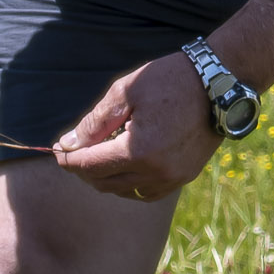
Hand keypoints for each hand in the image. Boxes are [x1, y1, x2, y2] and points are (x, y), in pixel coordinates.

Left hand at [50, 55, 219, 203]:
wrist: (218, 83)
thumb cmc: (169, 80)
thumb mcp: (124, 93)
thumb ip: (94, 123)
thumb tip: (67, 145)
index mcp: (138, 151)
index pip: (90, 166)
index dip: (68, 160)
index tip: (56, 150)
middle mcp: (156, 173)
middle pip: (104, 183)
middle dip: (83, 169)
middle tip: (74, 151)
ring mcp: (172, 178)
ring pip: (124, 192)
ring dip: (106, 178)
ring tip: (100, 154)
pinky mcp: (184, 177)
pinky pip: (147, 192)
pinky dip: (130, 183)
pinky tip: (125, 164)